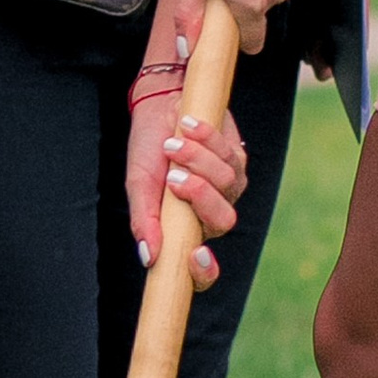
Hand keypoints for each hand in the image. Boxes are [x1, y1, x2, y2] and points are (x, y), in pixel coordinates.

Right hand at [124, 79, 248, 287]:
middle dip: (199, 195)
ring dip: (196, 158)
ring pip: (227, 183)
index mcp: (185, 231)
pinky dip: (205, 138)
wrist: (160, 106)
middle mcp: (211, 214)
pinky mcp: (239, 159)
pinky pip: (229, 154)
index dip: (204, 271)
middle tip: (173, 176)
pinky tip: (188, 126)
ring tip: (173, 143)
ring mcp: (230, 187)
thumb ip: (144, 221)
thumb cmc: (148, 151)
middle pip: (223, 221)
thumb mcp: (138, 185)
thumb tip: (148, 258)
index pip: (203, 271)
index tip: (195, 253)